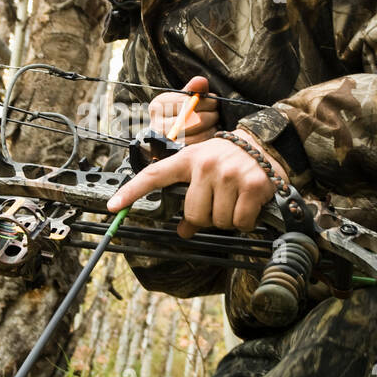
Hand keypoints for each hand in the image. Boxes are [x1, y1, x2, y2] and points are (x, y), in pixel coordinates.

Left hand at [107, 128, 275, 238]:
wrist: (264, 144)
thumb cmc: (228, 160)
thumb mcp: (203, 171)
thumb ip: (190, 198)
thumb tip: (184, 231)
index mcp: (188, 159)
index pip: (154, 175)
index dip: (131, 192)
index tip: (113, 206)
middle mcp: (206, 165)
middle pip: (194, 214)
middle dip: (205, 218)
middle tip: (217, 205)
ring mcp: (229, 174)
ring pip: (218, 221)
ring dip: (227, 219)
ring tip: (234, 201)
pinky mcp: (252, 186)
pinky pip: (240, 222)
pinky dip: (245, 222)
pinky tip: (248, 206)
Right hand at [147, 75, 218, 143]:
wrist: (165, 134)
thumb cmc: (176, 112)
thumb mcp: (180, 97)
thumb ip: (192, 89)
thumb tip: (201, 82)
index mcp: (158, 106)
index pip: (186, 102)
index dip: (205, 101)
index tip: (214, 100)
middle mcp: (158, 124)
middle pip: (192, 118)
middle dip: (210, 114)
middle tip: (216, 112)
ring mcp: (166, 140)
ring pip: (197, 131)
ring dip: (211, 125)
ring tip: (214, 121)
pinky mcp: (176, 150)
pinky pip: (198, 142)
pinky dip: (208, 135)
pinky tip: (211, 130)